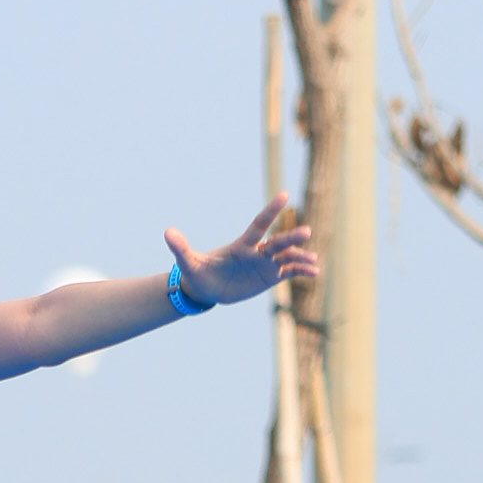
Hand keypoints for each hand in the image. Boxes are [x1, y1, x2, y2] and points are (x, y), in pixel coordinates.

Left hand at [167, 197, 317, 310]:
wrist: (206, 288)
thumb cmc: (198, 272)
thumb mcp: (188, 262)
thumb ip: (181, 247)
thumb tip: (167, 232)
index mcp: (241, 245)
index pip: (259, 224)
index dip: (271, 210)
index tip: (284, 194)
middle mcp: (257, 251)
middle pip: (277, 242)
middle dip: (290, 238)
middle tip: (306, 231)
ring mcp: (264, 264)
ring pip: (286, 257)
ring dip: (300, 257)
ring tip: (314, 260)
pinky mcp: (269, 277)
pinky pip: (288, 272)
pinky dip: (301, 271)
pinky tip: (314, 273)